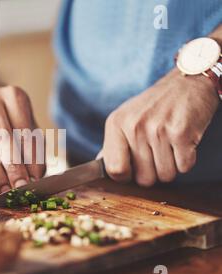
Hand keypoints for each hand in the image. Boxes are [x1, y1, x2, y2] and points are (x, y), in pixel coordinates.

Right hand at [0, 86, 44, 191]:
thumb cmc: (15, 122)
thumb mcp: (30, 129)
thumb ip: (34, 151)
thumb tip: (34, 178)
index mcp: (14, 96)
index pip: (25, 131)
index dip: (31, 158)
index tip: (35, 180)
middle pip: (2, 137)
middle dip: (13, 167)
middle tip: (21, 187)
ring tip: (8, 190)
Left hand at [102, 69, 219, 185]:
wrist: (186, 82)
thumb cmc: (153, 105)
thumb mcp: (125, 118)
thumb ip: (112, 144)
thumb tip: (99, 165)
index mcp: (116, 124)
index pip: (114, 170)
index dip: (126, 177)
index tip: (133, 170)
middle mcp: (134, 127)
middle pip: (143, 179)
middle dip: (152, 173)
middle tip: (157, 153)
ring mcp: (158, 130)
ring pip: (165, 176)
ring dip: (171, 167)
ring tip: (170, 146)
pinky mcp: (182, 133)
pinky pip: (184, 167)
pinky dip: (186, 160)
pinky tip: (182, 143)